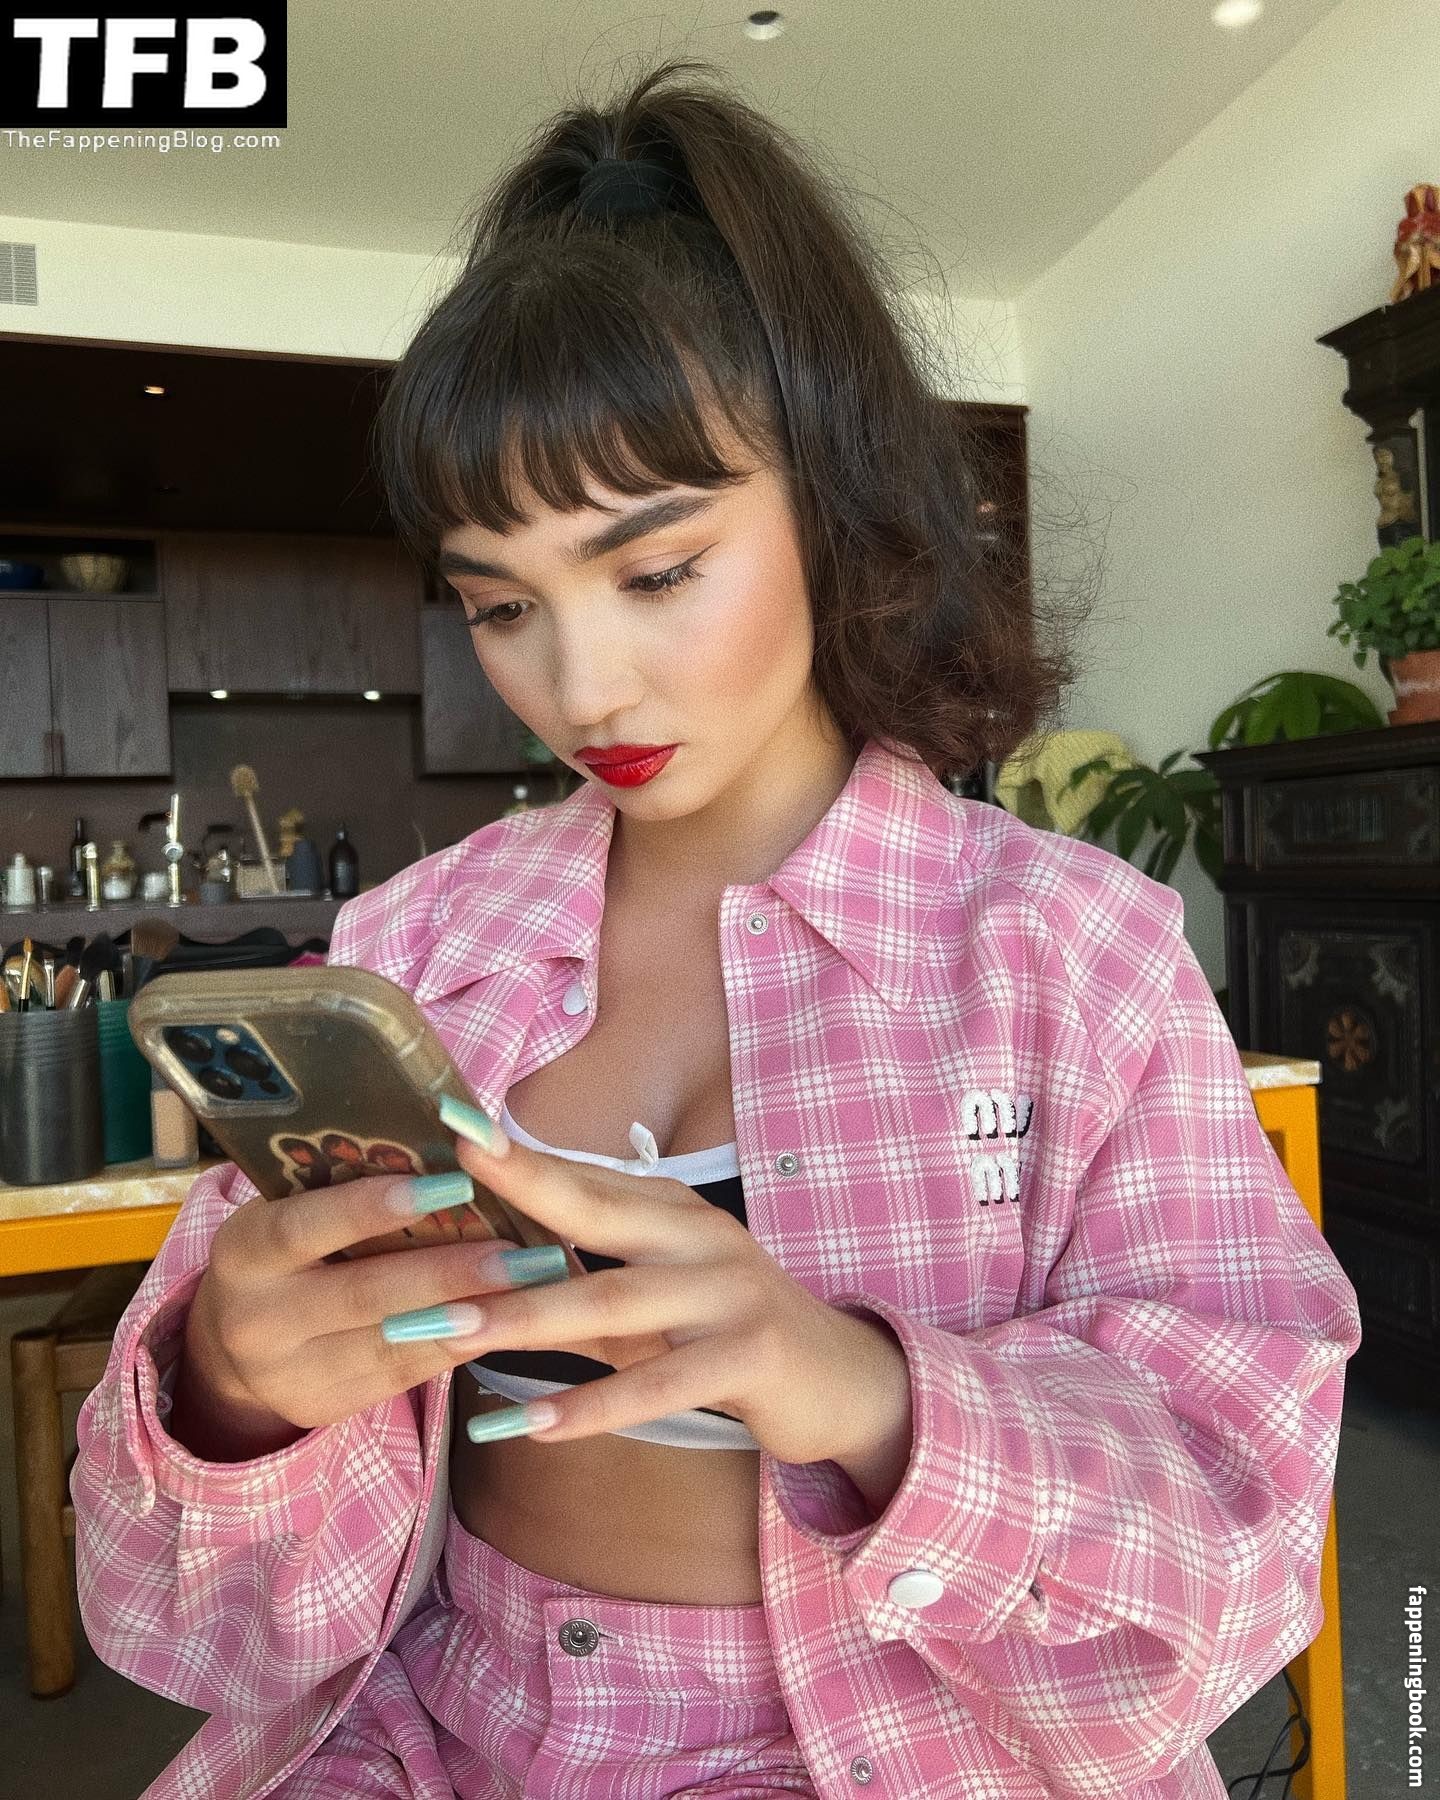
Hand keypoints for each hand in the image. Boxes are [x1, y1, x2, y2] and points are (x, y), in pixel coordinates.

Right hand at [184, 1171, 551, 1435]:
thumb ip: (350, 1189)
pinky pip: (402, 1376)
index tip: (449, 1185)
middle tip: (517, 1250)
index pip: (305, 1227)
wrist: (237, 1348)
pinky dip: (458, 1345)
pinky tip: (506, 1320)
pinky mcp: (323, 1407)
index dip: (373, 1208)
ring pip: (390, 1344)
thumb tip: (451, 1148)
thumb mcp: (296, 1212)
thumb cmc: (292, 1250)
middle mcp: (256, 1318)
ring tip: (530, 1285)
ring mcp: (288, 1373)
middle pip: (361, 1294)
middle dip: (446, 1272)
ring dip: (468, 1314)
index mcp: (245, 1251)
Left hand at [447, 1108, 908, 1467]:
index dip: (520, 1155)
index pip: (586, 1177)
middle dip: (514, 1202)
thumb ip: (595, 1270)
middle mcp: (702, 1236)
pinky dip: (591, 1405)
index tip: (454, 1124)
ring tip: (449, 1331)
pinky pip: (658, 1383)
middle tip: (432, 1199)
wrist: (841, 1378)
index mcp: (675, 1211)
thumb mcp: (663, 1291)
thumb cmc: (728, 1331)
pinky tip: (530, 1423)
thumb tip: (492, 1261)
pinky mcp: (750, 1355)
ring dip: (526, 1318)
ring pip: (612, 1301)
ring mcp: (729, 1292)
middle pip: (595, 1214)